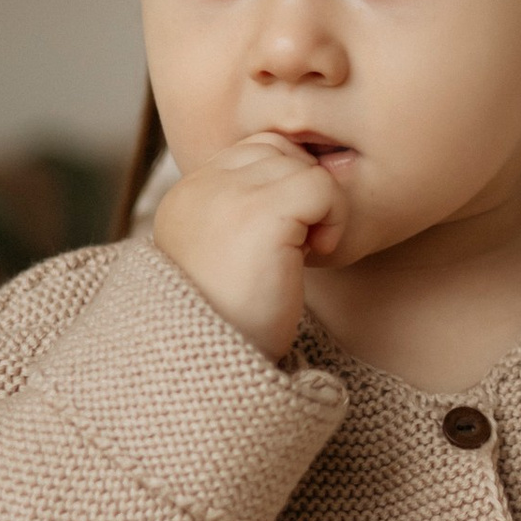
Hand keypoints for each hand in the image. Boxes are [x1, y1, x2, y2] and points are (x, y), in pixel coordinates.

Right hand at [152, 137, 341, 357]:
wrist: (214, 369)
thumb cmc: (234, 324)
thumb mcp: (227, 256)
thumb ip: (245, 211)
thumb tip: (310, 174)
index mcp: (187, 195)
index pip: (255, 150)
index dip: (285, 186)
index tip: (284, 238)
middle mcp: (200, 186)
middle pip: (281, 150)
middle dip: (303, 194)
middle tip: (298, 246)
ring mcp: (227, 195)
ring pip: (304, 164)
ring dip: (320, 207)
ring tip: (303, 252)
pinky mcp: (260, 212)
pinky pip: (322, 187)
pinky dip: (333, 219)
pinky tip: (315, 257)